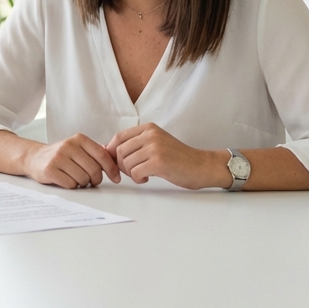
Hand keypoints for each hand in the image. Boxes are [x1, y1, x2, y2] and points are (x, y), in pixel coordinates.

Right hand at [24, 133, 120, 188]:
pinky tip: (66, 180)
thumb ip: (96, 152)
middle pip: (94, 170)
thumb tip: (116, 158)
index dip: (112, 169)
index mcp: (79, 139)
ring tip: (76, 178)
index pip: (102, 155)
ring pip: (83, 179)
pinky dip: (72, 186)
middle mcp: (68, 146)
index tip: (116, 178)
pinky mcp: (50, 170)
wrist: (35, 158)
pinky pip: (71, 184)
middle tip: (91, 181)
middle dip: (96, 179)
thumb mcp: (78, 148)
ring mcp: (58, 157)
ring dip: (83, 183)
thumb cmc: (61, 155)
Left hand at [106, 123, 225, 189]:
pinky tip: (147, 178)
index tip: (117, 163)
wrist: (201, 166)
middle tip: (133, 172)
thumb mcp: (156, 144)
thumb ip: (135, 145)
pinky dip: (138, 179)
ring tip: (143, 175)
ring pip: (126, 162)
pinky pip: (135, 172)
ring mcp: (155, 147)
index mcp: (148, 128)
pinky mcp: (159, 162)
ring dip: (131, 173)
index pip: (118, 137)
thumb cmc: (178, 159)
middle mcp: (151, 134)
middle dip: (121, 165)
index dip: (113, 152)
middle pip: (119, 151)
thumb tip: (107, 149)